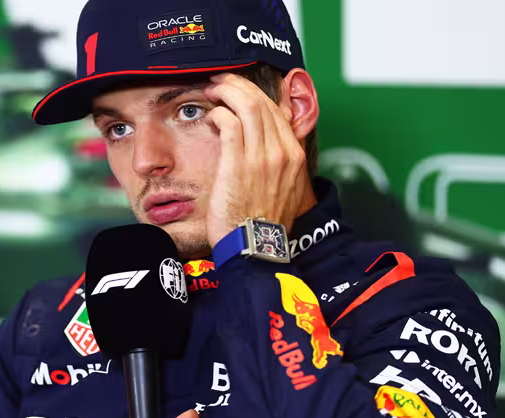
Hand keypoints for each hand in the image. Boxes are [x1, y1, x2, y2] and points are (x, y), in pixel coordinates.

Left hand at [203, 73, 308, 247]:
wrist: (254, 249)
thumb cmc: (261, 223)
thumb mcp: (282, 189)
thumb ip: (276, 164)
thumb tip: (263, 147)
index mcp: (294, 156)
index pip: (277, 112)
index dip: (255, 95)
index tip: (239, 90)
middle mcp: (282, 152)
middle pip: (262, 102)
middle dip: (239, 85)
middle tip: (220, 81)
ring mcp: (261, 157)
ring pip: (246, 106)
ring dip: (226, 92)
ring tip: (212, 89)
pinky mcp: (238, 164)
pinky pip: (229, 124)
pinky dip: (218, 113)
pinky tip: (210, 116)